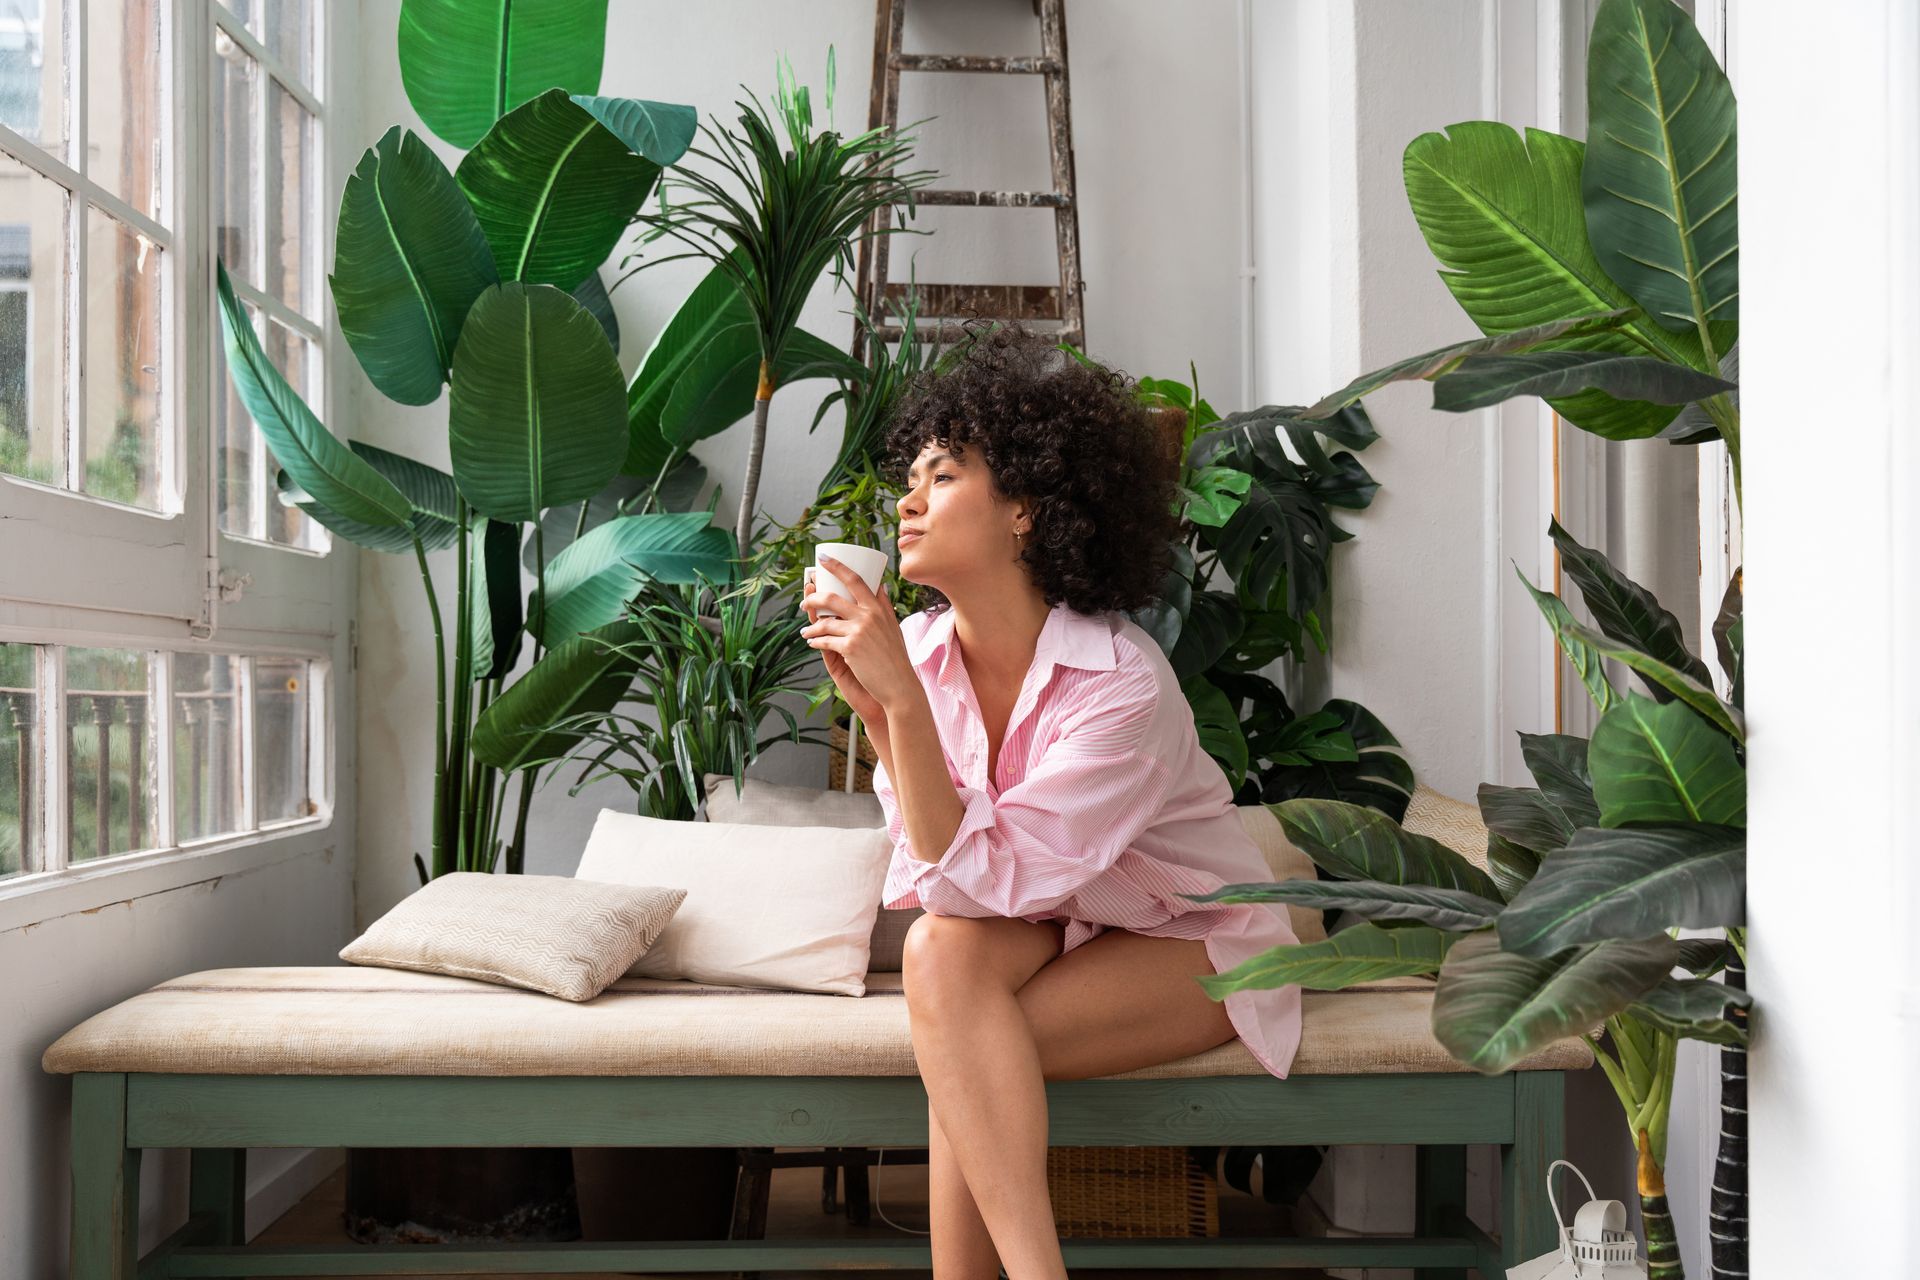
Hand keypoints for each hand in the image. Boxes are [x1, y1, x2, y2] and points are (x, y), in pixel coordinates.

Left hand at [800, 557, 920, 716]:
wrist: (900, 686)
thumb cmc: (896, 658)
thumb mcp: (893, 627)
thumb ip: (884, 606)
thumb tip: (881, 584)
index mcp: (878, 608)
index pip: (856, 579)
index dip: (837, 566)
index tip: (823, 558)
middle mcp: (868, 616)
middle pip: (832, 598)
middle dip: (813, 599)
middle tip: (804, 603)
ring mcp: (858, 631)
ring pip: (824, 623)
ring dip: (810, 627)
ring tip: (805, 632)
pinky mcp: (850, 648)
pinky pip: (824, 641)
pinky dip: (815, 642)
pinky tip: (812, 643)